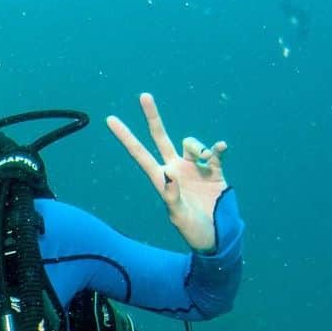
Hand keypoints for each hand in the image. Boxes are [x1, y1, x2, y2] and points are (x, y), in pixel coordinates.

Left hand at [106, 93, 227, 251]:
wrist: (217, 234)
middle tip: (143, 96)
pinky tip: (220, 149)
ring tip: (204, 161)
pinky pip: (214, 151)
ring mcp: (193, 167)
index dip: (126, 138)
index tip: (111, 120)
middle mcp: (174, 169)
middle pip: (160, 137)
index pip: (139, 154)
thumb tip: (168, 175)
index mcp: (160, 180)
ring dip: (196, 146)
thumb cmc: (193, 230)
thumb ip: (172, 196)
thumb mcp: (179, 216)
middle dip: (152, 117)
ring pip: (190, 142)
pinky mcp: (214, 169)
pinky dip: (216, 148)